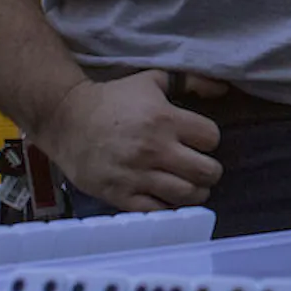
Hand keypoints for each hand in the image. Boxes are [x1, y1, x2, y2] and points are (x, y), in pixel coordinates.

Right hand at [37, 72, 225, 211]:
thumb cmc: (114, 99)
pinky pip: (157, 211)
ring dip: (195, 193)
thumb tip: (223, 89)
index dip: (209, 140)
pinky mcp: (119, 194)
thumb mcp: (153, 80)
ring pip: (187, 195)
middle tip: (202, 170)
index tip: (200, 142)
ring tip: (190, 186)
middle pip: (207, 172)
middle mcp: (155, 149)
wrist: (66, 119)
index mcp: (165, 119)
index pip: (211, 138)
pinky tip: (168, 199)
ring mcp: (137, 175)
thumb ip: (192, 81)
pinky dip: (169, 208)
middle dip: (210, 172)